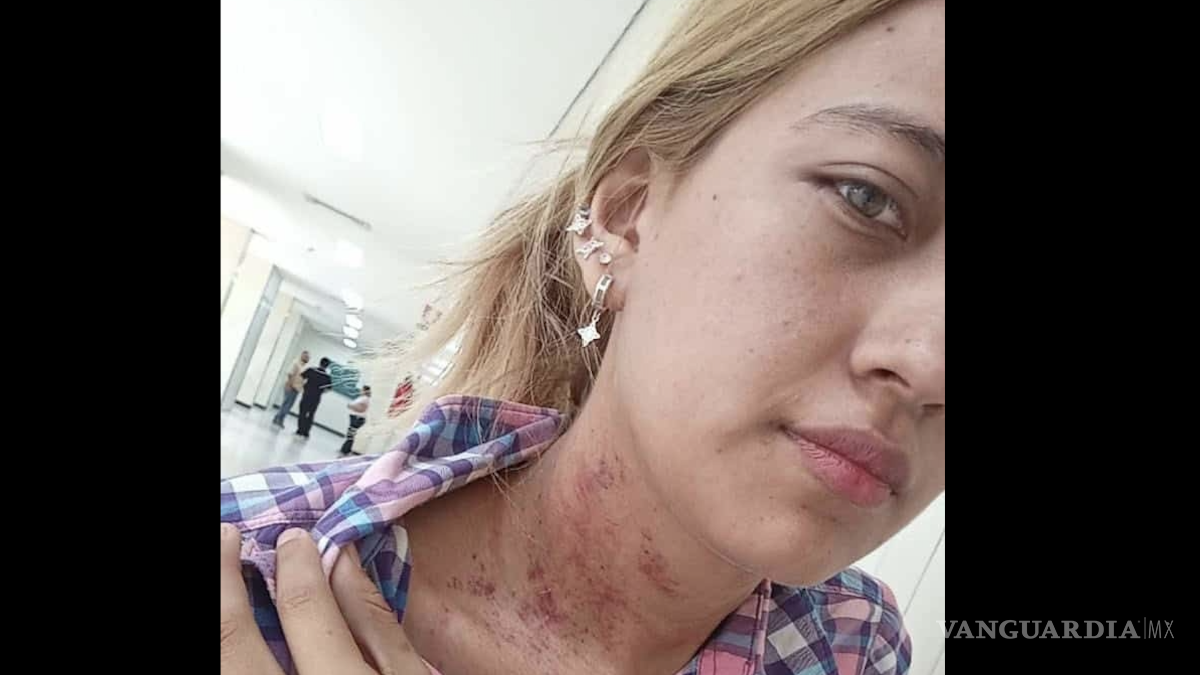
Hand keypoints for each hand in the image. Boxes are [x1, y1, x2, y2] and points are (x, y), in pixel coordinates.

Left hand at [221, 524, 430, 674]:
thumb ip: (374, 623)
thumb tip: (343, 559)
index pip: (303, 610)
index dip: (295, 566)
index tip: (292, 539)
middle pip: (233, 641)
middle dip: (224, 584)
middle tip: (225, 537)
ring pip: (222, 665)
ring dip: (217, 615)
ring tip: (221, 579)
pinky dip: (224, 653)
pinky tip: (230, 631)